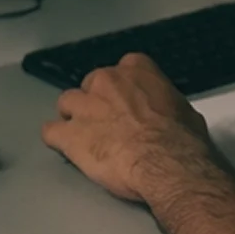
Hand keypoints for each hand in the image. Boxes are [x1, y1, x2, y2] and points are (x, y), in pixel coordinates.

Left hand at [42, 53, 207, 203]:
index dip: (122, 90)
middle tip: (107, 125)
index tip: (127, 103)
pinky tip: (64, 149)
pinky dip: (56, 140)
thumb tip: (166, 114)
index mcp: (136, 69)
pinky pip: (50, 132)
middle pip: (90, 85)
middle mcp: (106, 81)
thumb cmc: (181, 140)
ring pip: (66, 103)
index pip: (121, 70)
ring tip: (83, 137)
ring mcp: (85, 106)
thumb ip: (164, 103)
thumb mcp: (184, 110)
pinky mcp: (69, 135)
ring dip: (74, 118)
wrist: (167, 163)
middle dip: (97, 103)